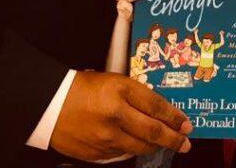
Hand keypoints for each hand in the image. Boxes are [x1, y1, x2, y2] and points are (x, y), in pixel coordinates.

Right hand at [50, 70, 192, 160]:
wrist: (49, 104)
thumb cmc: (81, 87)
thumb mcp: (112, 81)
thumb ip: (134, 95)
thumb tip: (158, 111)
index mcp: (120, 89)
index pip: (156, 105)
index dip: (174, 117)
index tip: (186, 124)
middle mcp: (115, 114)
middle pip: (152, 131)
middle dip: (173, 139)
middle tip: (185, 143)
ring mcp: (106, 137)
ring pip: (139, 147)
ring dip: (154, 146)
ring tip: (164, 144)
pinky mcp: (96, 153)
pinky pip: (122, 154)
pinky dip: (132, 150)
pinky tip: (137, 145)